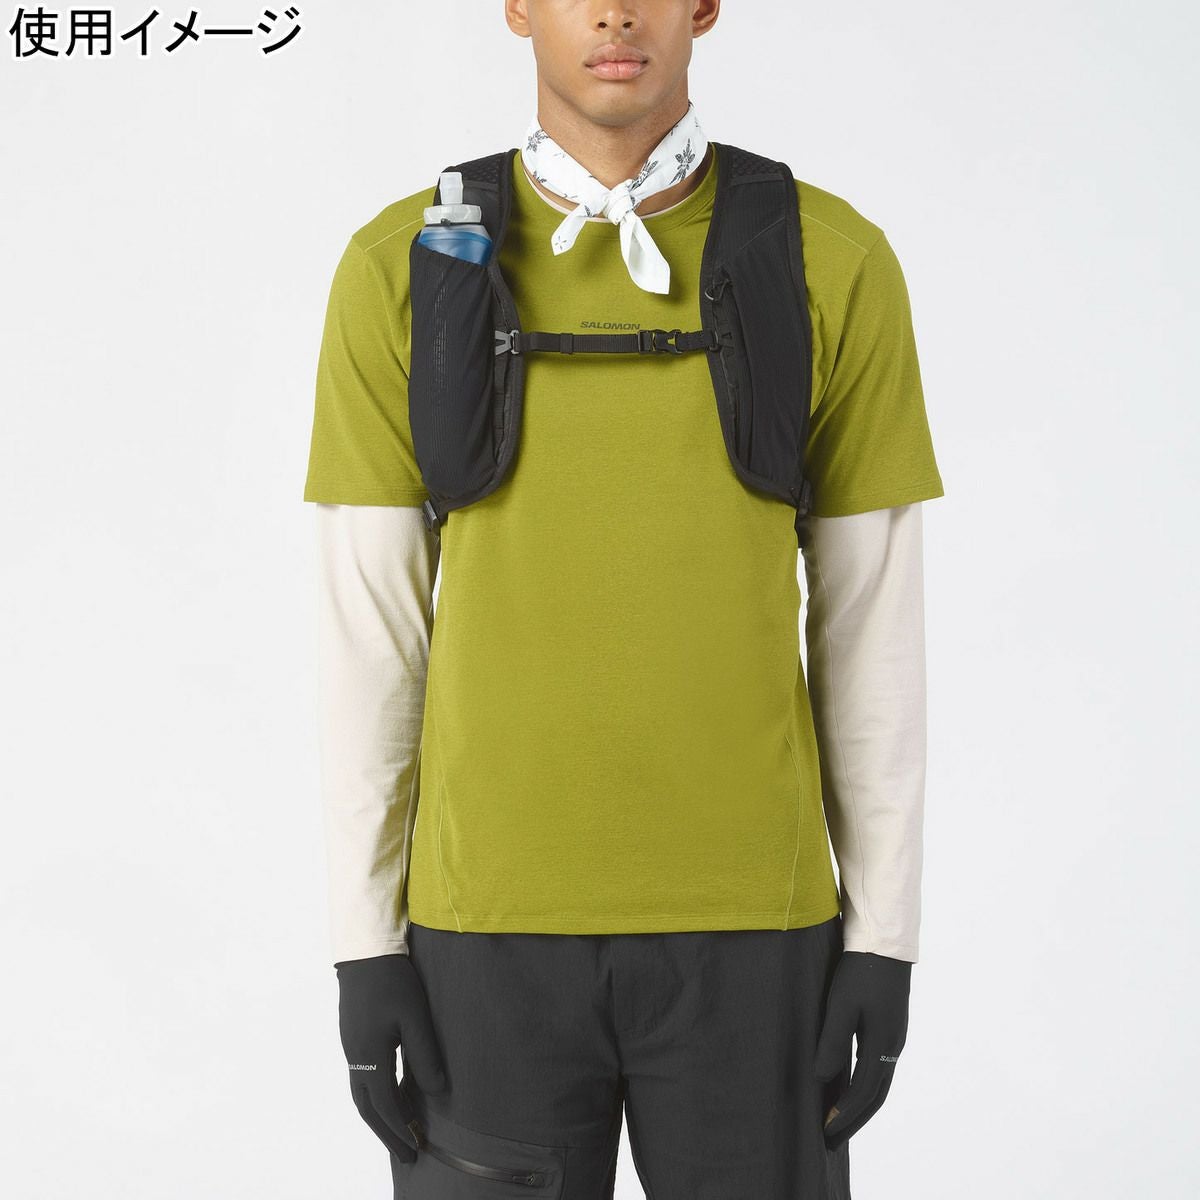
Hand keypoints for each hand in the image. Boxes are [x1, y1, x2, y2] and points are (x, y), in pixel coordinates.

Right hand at [336, 953, 447, 1162]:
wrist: (364, 953)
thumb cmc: (392, 981)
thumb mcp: (415, 1017)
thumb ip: (425, 1055)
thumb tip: (438, 1091)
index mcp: (370, 1057)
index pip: (387, 1105)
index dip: (402, 1129)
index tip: (417, 1149)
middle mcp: (355, 1058)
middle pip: (368, 1109)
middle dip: (387, 1134)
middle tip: (406, 1155)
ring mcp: (351, 1048)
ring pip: (362, 1095)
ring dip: (379, 1118)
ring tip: (399, 1132)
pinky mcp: (353, 1038)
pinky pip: (361, 1079)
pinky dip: (375, 1098)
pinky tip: (391, 1095)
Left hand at [813, 950, 911, 1150]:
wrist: (885, 943)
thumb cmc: (860, 971)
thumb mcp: (841, 1005)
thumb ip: (833, 1042)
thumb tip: (821, 1079)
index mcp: (883, 1044)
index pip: (863, 1093)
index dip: (844, 1115)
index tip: (825, 1133)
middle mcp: (892, 1045)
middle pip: (876, 1096)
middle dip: (855, 1119)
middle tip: (832, 1139)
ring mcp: (893, 1036)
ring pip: (879, 1082)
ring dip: (860, 1104)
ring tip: (838, 1119)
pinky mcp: (888, 1026)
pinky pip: (877, 1067)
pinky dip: (864, 1085)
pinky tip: (848, 1084)